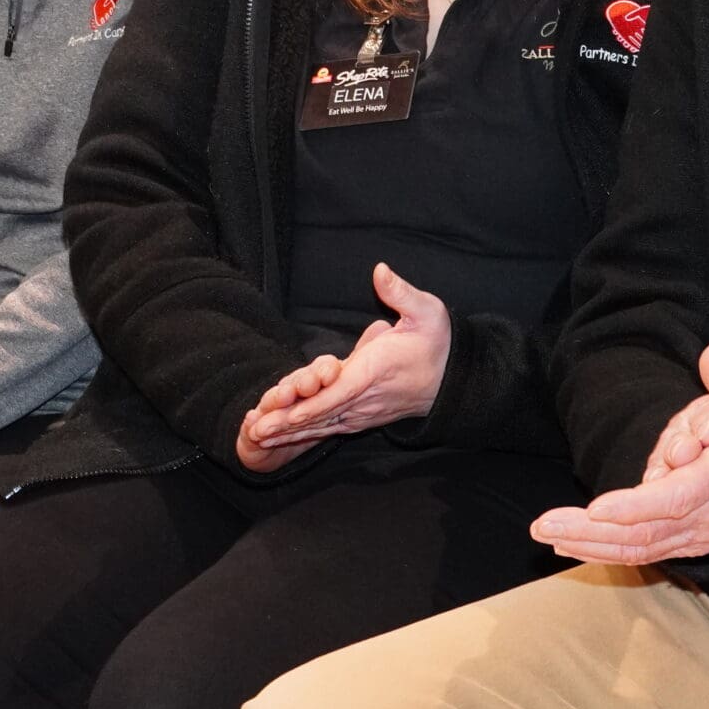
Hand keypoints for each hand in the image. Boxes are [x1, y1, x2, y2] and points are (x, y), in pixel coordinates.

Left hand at [243, 264, 452, 451]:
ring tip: (256, 437)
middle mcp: (367, 397)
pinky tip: (280, 438)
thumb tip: (379, 270)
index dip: (312, 404)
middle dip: (288, 424)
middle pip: (322, 415)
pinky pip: (329, 427)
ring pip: (322, 425)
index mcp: (377, 369)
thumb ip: (400, 292)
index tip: (287, 413)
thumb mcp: (427, 310)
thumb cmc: (437, 342)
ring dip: (289, 433)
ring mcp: (364, 411)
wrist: (453, 378)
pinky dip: (303, 433)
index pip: (340, 391)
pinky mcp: (362, 416)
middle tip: (254, 432)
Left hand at [531, 340, 708, 565]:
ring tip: (546, 534)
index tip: (596, 507)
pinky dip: (608, 550)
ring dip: (591, 544)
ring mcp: (701, 533)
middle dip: (592, 532)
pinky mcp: (692, 539)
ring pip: (639, 547)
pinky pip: (645, 550)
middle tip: (545, 527)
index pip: (675, 499)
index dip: (634, 505)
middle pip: (645, 532)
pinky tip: (572, 545)